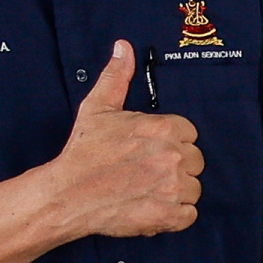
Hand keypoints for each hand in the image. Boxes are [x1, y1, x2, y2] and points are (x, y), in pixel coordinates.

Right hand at [56, 43, 201, 238]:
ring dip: (175, 191)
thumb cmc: (84, 151)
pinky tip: (151, 206)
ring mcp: (174, 187)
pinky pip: (189, 215)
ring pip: (193, 188)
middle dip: (174, 166)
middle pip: (195, 161)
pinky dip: (174, 215)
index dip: (169, 142)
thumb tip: (123, 48)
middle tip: (144, 170)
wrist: (68, 194)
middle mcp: (174, 156)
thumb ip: (117, 77)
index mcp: (165, 129)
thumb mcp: (98, 108)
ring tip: (145, 189)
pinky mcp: (171, 215)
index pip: (188, 133)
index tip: (148, 149)